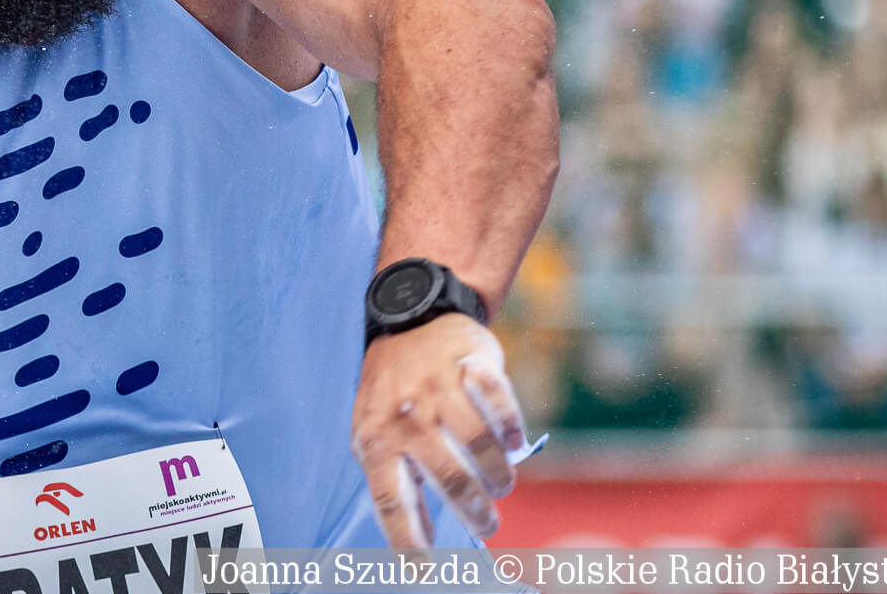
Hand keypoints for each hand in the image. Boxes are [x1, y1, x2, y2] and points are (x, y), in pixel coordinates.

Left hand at [351, 313, 526, 547]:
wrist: (410, 317)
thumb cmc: (393, 392)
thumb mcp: (378, 435)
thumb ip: (396, 484)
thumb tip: (422, 542)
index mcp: (375, 439)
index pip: (390, 500)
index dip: (409, 538)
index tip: (427, 570)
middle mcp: (405, 416)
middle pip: (448, 479)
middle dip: (475, 511)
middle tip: (488, 523)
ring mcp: (438, 387)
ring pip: (479, 445)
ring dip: (498, 475)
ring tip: (501, 485)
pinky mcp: (470, 361)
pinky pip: (499, 402)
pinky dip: (510, 429)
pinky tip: (512, 444)